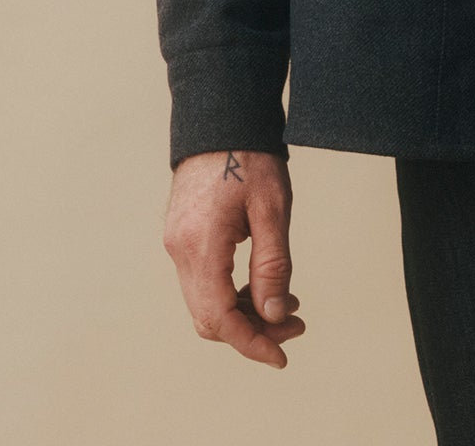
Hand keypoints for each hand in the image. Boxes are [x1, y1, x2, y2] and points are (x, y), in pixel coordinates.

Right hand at [162, 149, 305, 367]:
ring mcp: (177, 244)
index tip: (282, 356)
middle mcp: (180, 251)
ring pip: (206, 301)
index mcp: (201, 246)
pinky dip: (233, 292)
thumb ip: (273, 264)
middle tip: (296, 324)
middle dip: (253, 330)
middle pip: (210, 317)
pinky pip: (204, 281)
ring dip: (245, 312)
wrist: (221, 117)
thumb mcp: (272, 209)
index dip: (251, 344)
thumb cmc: (250, 156)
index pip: (219, 318)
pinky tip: (264, 283)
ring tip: (288, 303)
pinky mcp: (183, 236)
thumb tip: (274, 315)